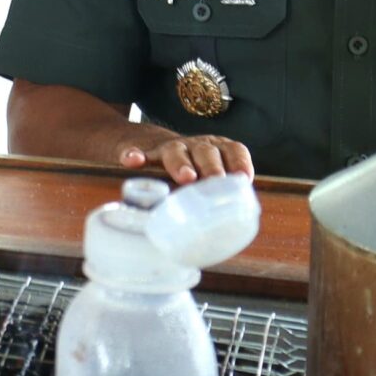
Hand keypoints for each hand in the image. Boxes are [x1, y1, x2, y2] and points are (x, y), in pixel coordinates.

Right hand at [119, 129, 253, 183]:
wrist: (153, 146)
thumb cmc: (191, 171)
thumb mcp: (209, 176)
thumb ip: (221, 194)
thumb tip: (232, 228)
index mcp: (216, 150)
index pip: (232, 150)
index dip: (239, 162)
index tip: (243, 178)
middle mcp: (195, 146)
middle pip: (206, 152)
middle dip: (212, 166)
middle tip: (215, 180)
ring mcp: (170, 148)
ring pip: (175, 151)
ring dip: (181, 163)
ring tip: (185, 177)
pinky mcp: (146, 152)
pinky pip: (138, 151)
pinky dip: (135, 155)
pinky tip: (131, 161)